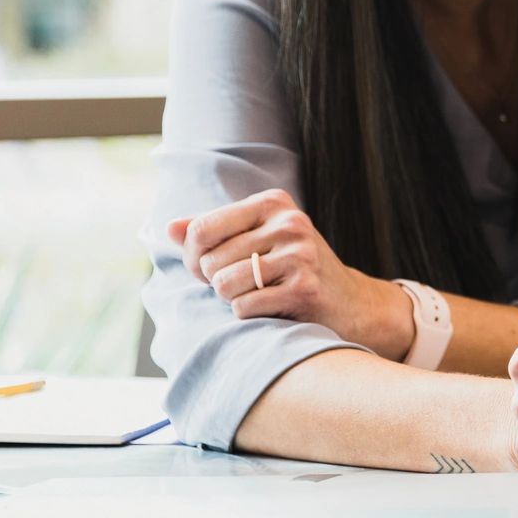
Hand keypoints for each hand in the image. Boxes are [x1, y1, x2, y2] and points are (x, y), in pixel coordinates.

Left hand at [169, 190, 409, 356]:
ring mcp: (300, 255)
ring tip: (258, 294)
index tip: (211, 267)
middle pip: (211, 261)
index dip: (194, 256)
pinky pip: (245, 307)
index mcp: (274, 203)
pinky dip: (251, 315)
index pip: (201, 229)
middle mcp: (289, 223)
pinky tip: (274, 308)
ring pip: (224, 285)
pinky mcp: (305, 288)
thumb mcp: (257, 238)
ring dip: (233, 299)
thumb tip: (168, 228)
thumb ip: (212, 231)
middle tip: (241, 285)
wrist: (350, 302)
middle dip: (215, 281)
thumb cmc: (293, 268)